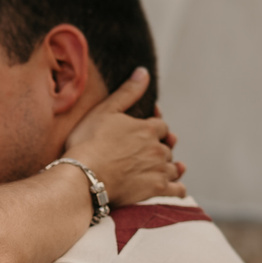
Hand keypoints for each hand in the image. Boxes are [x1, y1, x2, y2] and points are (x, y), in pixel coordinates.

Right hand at [64, 70, 185, 207]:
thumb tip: (144, 71)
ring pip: (173, 167)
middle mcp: (158, 149)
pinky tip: (174, 188)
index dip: (155, 127)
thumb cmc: (89, 142)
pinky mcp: (157, 190)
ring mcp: (159, 170)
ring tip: (160, 168)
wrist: (84, 176)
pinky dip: (177, 188)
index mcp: (148, 128)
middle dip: (159, 147)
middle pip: (166, 147)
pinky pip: (177, 190)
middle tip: (148, 152)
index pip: (161, 126)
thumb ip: (128, 92)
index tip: (146, 130)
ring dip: (169, 166)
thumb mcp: (106, 110)